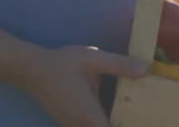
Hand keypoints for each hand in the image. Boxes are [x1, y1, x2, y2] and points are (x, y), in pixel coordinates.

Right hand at [22, 45, 147, 126]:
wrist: (31, 69)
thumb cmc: (62, 64)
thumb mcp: (93, 59)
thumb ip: (120, 65)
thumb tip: (146, 70)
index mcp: (91, 116)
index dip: (130, 125)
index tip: (145, 119)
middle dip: (124, 122)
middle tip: (143, 113)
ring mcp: (73, 126)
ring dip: (113, 121)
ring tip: (132, 111)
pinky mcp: (69, 122)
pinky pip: (90, 125)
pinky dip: (102, 120)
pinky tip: (114, 107)